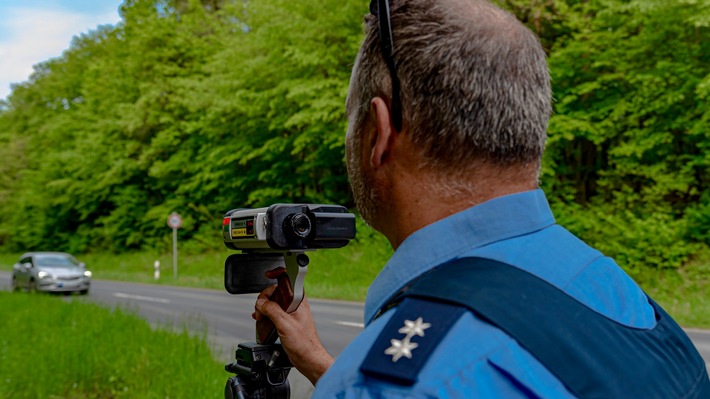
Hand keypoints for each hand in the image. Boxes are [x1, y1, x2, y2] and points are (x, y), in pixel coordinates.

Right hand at [252, 268, 333, 384]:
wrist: (308, 358)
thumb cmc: (304, 343)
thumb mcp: (285, 324)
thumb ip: (272, 310)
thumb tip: (261, 303)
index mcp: (299, 300)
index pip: (288, 279)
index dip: (278, 273)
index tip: (268, 274)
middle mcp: (295, 304)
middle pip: (276, 291)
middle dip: (264, 298)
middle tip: (260, 309)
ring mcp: (291, 312)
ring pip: (273, 302)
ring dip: (263, 307)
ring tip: (260, 317)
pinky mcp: (287, 320)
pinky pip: (273, 311)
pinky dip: (265, 313)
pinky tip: (260, 318)